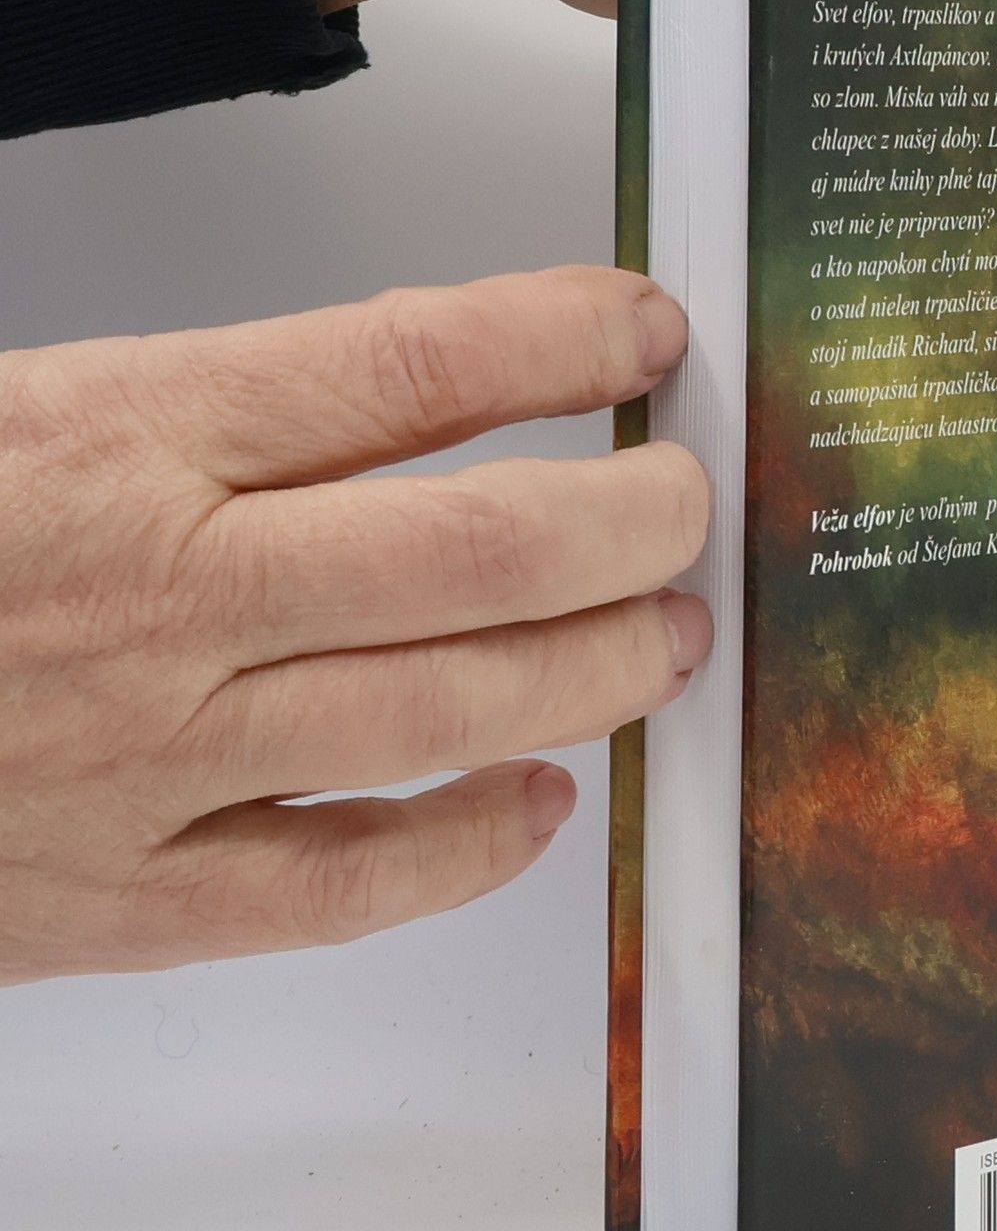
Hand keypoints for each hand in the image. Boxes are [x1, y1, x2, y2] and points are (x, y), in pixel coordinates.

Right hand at [0, 268, 709, 984]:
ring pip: (447, 713)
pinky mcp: (125, 898)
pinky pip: (343, 889)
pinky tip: (539, 802)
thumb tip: (408, 379)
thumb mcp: (14, 405)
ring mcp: (150, 760)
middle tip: (694, 506)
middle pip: (476, 551)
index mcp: (114, 437)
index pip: (409, 366)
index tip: (647, 331)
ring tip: (674, 636)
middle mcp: (160, 596)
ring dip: (595, 671)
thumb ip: (201, 394)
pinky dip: (464, 852)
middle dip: (628, 522)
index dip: (562, 341)